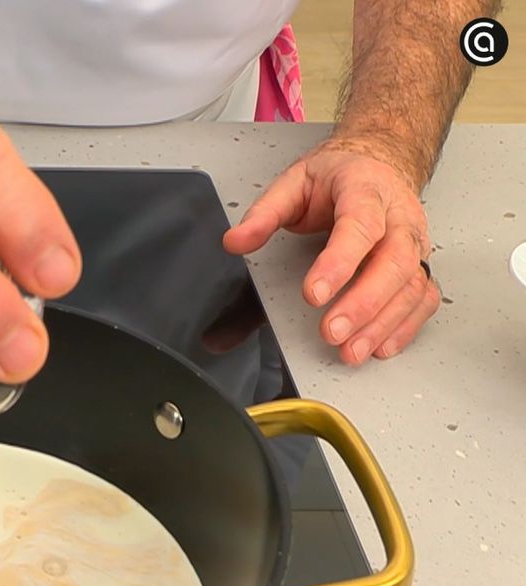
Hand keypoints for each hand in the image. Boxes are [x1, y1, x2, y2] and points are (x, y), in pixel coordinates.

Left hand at [223, 137, 439, 364]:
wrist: (379, 162)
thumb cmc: (339, 176)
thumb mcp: (294, 182)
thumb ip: (264, 214)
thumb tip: (235, 241)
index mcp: (366, 190)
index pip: (359, 226)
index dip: (339, 262)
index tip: (313, 294)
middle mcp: (399, 217)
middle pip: (394, 261)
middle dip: (363, 303)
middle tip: (331, 332)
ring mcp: (415, 242)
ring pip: (411, 284)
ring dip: (383, 323)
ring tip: (351, 351)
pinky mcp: (420, 263)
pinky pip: (423, 297)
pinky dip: (407, 325)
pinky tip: (381, 346)